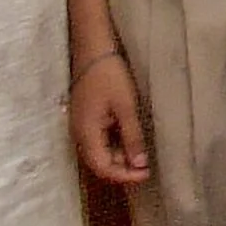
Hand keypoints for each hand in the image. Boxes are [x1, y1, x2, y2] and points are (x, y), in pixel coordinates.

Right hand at [69, 52, 149, 184]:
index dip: (124, 176)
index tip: (146, 174)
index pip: (103, 168)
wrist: (93, 49)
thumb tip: (139, 165)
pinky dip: (114, 144)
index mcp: (86, 134)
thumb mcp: (126, 107)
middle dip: (123, 168)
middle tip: (147, 166)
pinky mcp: (85, 118)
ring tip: (141, 153)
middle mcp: (79, 134)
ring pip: (99, 152)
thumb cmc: (110, 75)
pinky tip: (130, 139)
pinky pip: (98, 140)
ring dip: (119, 156)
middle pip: (99, 163)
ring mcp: (80, 126)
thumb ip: (132, 137)